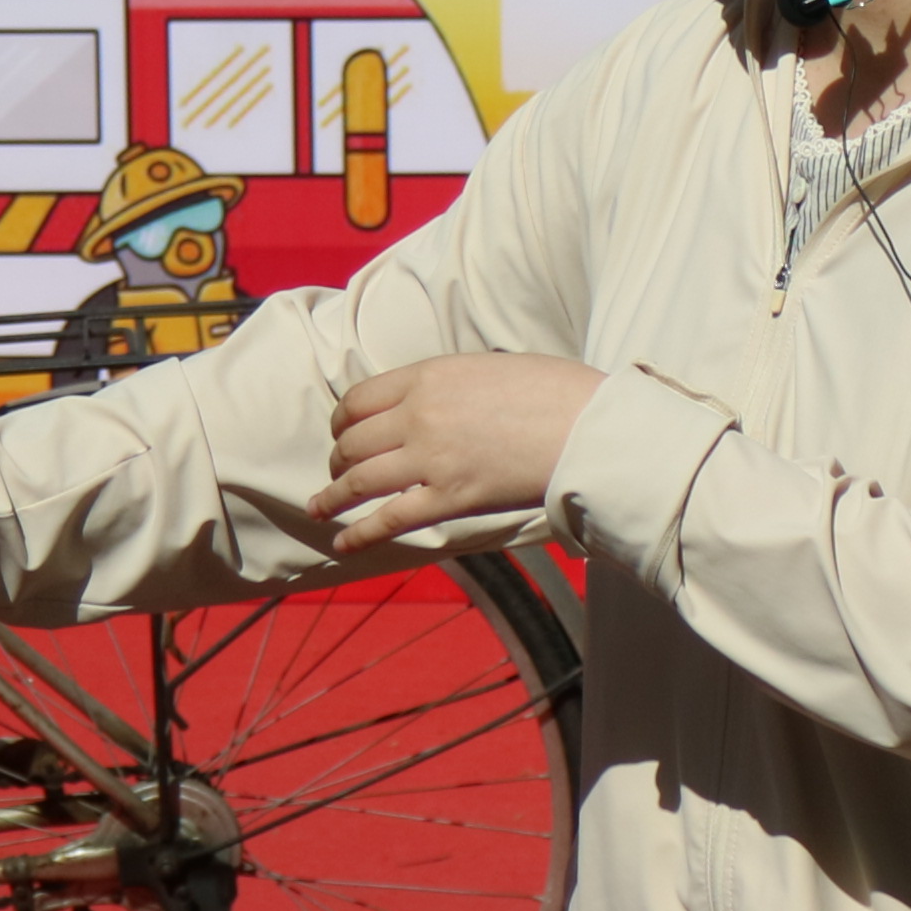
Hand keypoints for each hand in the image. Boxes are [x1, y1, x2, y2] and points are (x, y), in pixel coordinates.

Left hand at [322, 354, 599, 555]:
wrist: (588, 426)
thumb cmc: (554, 391)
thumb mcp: (488, 367)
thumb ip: (449, 384)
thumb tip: (434, 400)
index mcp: (428, 376)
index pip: (359, 398)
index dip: (342, 419)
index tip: (342, 431)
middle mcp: (419, 415)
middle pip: (354, 440)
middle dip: (339, 459)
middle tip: (339, 472)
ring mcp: (431, 458)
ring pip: (360, 480)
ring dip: (335, 495)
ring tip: (322, 506)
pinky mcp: (450, 498)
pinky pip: (389, 519)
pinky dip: (358, 534)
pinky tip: (341, 544)